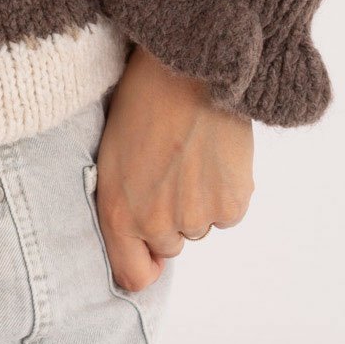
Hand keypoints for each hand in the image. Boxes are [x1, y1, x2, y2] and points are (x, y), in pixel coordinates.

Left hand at [96, 44, 254, 289]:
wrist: (188, 67)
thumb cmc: (142, 101)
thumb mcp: (112, 154)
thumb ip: (122, 204)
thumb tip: (143, 244)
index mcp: (118, 213)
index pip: (134, 276)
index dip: (145, 262)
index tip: (151, 245)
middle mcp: (156, 225)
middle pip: (170, 245)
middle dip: (170, 216)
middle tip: (170, 168)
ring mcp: (196, 217)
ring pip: (200, 226)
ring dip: (198, 201)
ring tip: (191, 153)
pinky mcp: (232, 204)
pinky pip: (228, 213)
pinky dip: (226, 191)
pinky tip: (214, 154)